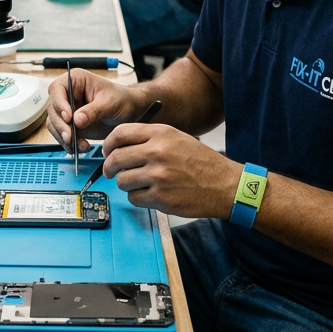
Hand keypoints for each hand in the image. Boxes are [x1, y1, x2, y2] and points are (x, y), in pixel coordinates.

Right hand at [46, 70, 143, 152]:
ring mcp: (68, 110)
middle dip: (61, 126)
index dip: (59, 103)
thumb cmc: (121, 99)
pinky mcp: (71, 125)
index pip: (57, 89)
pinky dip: (69, 144)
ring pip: (54, 124)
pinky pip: (62, 135)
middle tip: (70, 137)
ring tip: (81, 146)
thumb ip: (94, 111)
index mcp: (75, 80)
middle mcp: (67, 94)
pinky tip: (81, 148)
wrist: (129, 112)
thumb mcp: (110, 103)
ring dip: (64, 138)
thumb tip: (77, 120)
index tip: (68, 117)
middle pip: (53, 109)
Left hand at [100, 124, 241, 217]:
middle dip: (109, 167)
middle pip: (115, 158)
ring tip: (140, 183)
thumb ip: (149, 138)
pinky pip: (133, 198)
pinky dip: (138, 197)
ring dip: (127, 183)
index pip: (120, 134)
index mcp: (161, 133)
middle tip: (112, 172)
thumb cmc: (202, 163)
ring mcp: (158, 176)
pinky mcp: (160, 197)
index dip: (108, 144)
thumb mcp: (177, 138)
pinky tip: (151, 194)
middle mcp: (158, 152)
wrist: (225, 185)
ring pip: (122, 180)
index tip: (107, 151)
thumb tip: (118, 145)